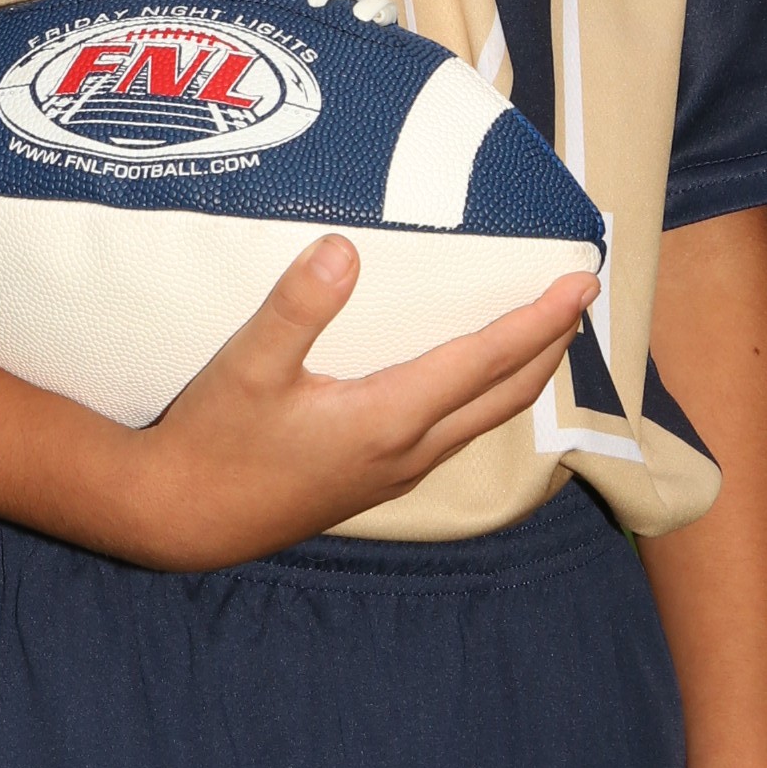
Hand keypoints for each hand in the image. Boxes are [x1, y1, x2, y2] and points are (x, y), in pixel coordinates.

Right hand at [114, 237, 593, 573]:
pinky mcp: (377, 479)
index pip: (486, 360)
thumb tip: (343, 248)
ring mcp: (396, 471)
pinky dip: (485, 395)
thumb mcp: (246, 366)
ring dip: (523, 373)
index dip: (540, 320)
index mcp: (388, 418)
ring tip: (544, 331)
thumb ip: (296, 306)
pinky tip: (472, 377)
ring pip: (483, 418)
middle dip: (551, 345)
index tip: (581, 282)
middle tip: (581, 296)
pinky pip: (455, 431)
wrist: (186, 519)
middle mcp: (408, 450)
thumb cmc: (213, 440)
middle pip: (506, 395)